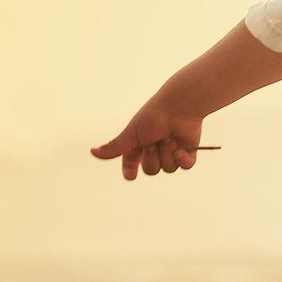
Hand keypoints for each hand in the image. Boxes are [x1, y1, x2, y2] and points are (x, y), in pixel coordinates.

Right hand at [91, 98, 207, 180]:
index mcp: (139, 144)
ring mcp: (171, 151)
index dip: (130, 170)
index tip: (131, 175)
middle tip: (155, 141)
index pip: (131, 163)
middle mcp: (154, 149)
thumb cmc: (152, 118)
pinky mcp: (188, 152)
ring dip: (168, 154)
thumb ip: (114, 147)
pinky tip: (181, 148)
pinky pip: (185, 166)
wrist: (178, 107)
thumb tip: (92, 152)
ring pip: (169, 169)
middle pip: (151, 170)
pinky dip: (183, 159)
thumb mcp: (131, 134)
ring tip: (169, 137)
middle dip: (153, 158)